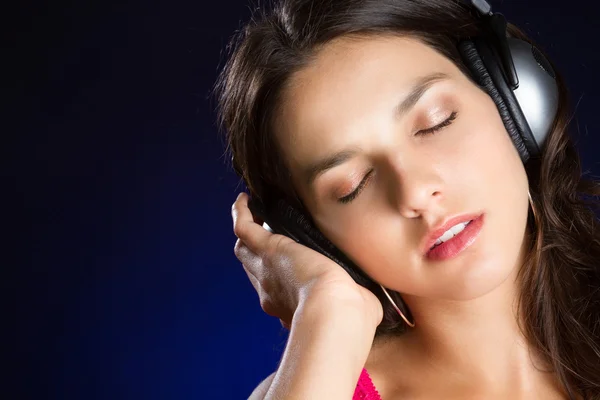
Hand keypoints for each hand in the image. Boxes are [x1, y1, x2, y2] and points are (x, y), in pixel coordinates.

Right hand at [231, 192, 382, 329]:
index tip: (287, 265)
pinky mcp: (269, 249)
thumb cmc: (350, 320)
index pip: (276, 290)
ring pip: (244, 250)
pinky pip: (244, 228)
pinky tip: (245, 199)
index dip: (277, 276)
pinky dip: (241, 213)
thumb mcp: (355, 309)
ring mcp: (266, 269)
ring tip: (252, 213)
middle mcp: (271, 291)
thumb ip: (360, 301)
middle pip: (253, 269)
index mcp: (290, 307)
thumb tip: (368, 297)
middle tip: (264, 232)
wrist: (336, 313)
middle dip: (256, 253)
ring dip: (246, 232)